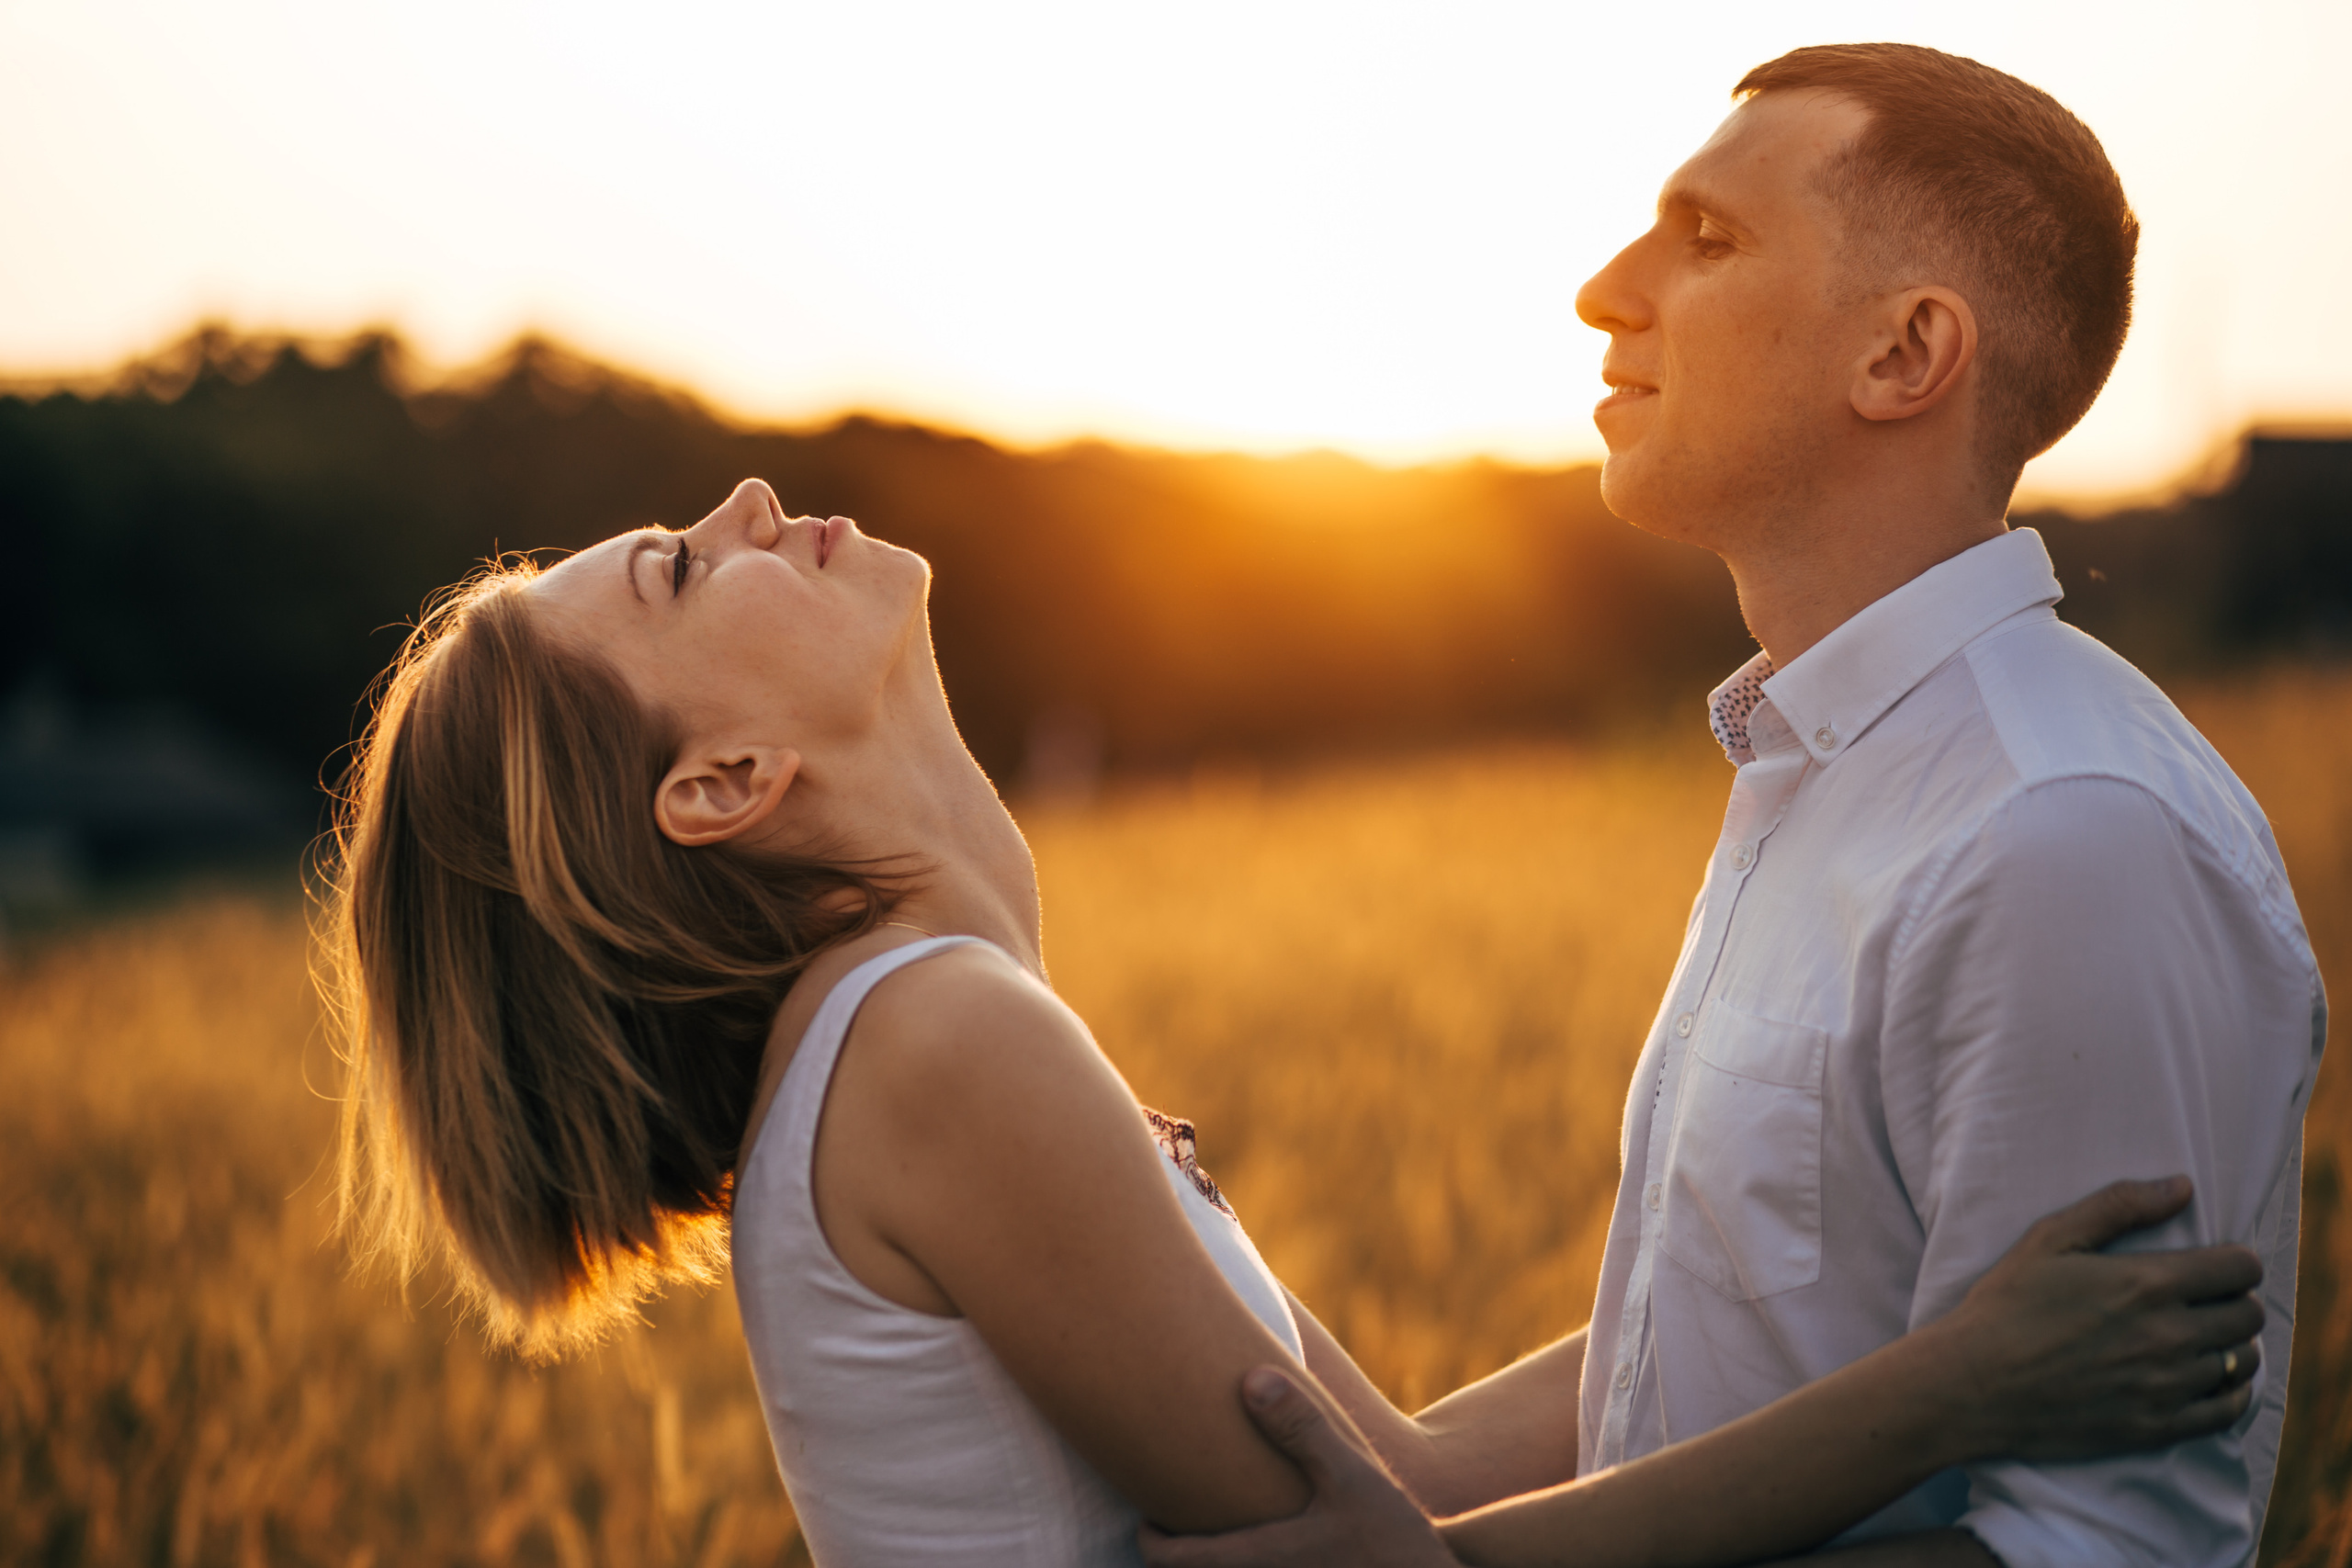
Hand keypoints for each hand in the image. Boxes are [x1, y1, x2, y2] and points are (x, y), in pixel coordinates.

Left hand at [1139, 1367, 1454, 1567]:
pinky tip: (1269, 1550)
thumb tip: (1250, 1378)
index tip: (1150, 1512)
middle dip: (1176, 1555)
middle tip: (1177, 1518)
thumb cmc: (1391, 1540)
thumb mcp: (1349, 1475)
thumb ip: (1299, 1427)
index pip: (1165, 1560)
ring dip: (1212, 1565)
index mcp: (1252, 1561)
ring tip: (1219, 1532)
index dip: (1150, 1537)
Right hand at [1941, 1176, 2263, 1461]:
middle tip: (2206, 1299)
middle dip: (2235, 1300)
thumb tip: (2182, 1186)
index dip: (2235, 1262)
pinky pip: (2227, 1410)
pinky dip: (2229, 1392)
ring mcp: (2166, 1386)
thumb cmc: (2006, 1304)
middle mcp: (2168, 1335)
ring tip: (2204, 1338)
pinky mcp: (2158, 1426)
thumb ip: (2119, 1205)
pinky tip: (2208, 1379)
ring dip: (2232, 1345)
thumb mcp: (2050, 1238)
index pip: (2240, 1269)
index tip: (2217, 1264)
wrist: (1973, 1384)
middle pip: (2248, 1315)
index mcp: (2147, 1283)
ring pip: (2242, 1362)